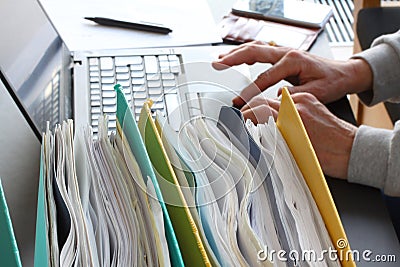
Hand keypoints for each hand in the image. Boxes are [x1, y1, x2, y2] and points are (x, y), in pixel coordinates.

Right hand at [213, 41, 372, 107]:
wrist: (343, 72)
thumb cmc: (332, 81)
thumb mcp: (316, 92)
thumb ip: (294, 96)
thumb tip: (274, 98)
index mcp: (293, 61)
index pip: (265, 77)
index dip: (250, 91)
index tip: (239, 101)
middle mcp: (286, 52)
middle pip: (254, 52)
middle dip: (233, 59)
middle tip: (217, 65)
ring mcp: (283, 51)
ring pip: (255, 48)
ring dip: (236, 53)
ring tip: (220, 59)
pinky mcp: (282, 54)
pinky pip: (260, 50)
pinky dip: (245, 52)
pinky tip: (235, 56)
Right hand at [242, 92, 356, 178]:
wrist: (352, 150)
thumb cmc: (330, 155)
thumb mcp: (295, 151)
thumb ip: (275, 138)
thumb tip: (258, 135)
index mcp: (293, 114)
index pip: (259, 109)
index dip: (245, 114)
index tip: (237, 120)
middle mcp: (298, 103)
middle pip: (264, 101)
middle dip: (249, 108)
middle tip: (240, 117)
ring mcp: (305, 100)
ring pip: (274, 100)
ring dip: (261, 107)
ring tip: (252, 116)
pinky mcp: (310, 101)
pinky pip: (286, 101)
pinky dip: (276, 107)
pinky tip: (272, 116)